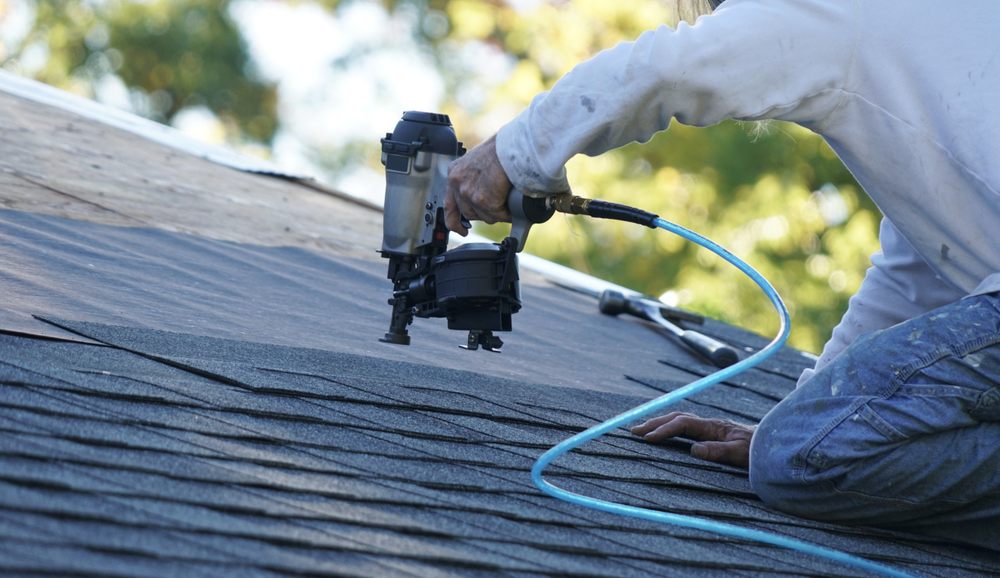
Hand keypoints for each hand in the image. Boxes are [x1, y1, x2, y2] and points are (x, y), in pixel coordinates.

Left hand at [445, 134, 512, 235]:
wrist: (513, 146)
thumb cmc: (503, 149)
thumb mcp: (480, 162)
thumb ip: (476, 178)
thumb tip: (485, 193)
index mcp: (455, 171)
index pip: (449, 204)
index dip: (454, 221)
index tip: (461, 230)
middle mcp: (457, 182)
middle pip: (468, 212)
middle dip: (483, 214)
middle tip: (497, 209)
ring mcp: (468, 192)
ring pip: (483, 216)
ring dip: (496, 214)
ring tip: (508, 201)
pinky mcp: (483, 200)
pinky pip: (497, 215)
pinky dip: (507, 213)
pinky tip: (513, 205)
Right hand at [630, 412, 754, 467]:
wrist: (777, 444)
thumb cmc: (760, 451)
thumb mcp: (740, 454)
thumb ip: (718, 451)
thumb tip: (693, 450)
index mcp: (714, 426)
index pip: (683, 424)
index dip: (664, 430)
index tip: (648, 439)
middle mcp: (711, 423)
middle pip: (677, 417)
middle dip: (655, 422)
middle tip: (634, 431)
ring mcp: (712, 426)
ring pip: (681, 419)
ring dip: (661, 423)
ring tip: (643, 430)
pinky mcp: (713, 432)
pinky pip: (687, 426)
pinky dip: (671, 427)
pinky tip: (665, 433)